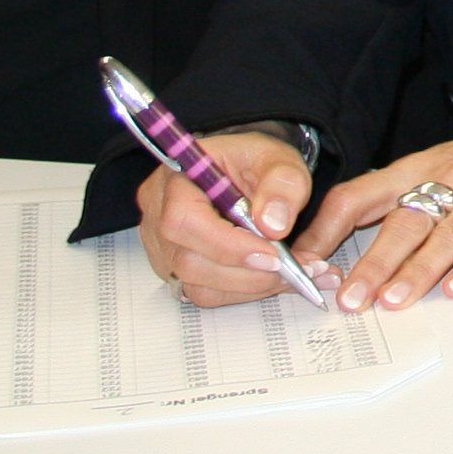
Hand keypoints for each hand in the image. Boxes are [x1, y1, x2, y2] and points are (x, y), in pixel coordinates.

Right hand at [135, 130, 314, 307]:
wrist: (247, 173)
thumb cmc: (255, 162)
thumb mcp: (278, 160)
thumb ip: (283, 185)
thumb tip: (274, 226)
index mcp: (175, 180)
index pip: (184, 221)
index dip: (227, 245)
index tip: (273, 255)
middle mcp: (158, 217)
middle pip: (189, 262)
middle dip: (246, 273)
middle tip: (294, 269)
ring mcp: (163, 249)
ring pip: (198, 286)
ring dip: (249, 286)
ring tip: (294, 274)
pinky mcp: (177, 271)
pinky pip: (207, 293)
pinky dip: (243, 290)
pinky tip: (274, 278)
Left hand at [302, 126, 452, 311]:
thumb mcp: (430, 169)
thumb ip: (390, 201)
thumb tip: (336, 248)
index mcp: (415, 170)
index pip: (360, 194)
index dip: (328, 228)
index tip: (306, 263)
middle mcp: (447, 183)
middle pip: (405, 222)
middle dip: (374, 263)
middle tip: (350, 298)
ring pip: (447, 235)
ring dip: (418, 270)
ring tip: (393, 301)